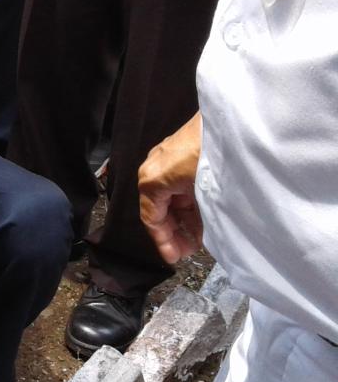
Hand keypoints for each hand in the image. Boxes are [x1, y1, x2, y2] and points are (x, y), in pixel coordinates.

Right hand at [138, 113, 203, 263]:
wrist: (231, 121)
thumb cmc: (213, 158)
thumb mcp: (203, 193)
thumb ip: (197, 218)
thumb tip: (200, 237)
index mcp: (152, 180)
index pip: (151, 218)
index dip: (162, 242)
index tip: (174, 259)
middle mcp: (153, 168)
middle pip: (158, 207)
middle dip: (173, 231)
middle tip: (188, 251)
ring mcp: (165, 159)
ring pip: (169, 196)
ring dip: (183, 218)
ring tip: (200, 236)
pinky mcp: (179, 152)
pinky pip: (177, 184)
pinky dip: (188, 202)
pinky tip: (203, 214)